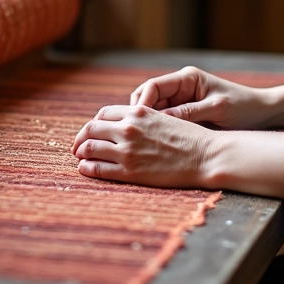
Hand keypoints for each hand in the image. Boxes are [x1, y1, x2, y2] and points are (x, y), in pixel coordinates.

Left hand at [71, 104, 214, 186]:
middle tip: (78, 146)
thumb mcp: (164, 117)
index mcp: (138, 112)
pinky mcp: (130, 171)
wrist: (206, 156)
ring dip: (81, 152)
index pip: (103, 114)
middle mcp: (129, 128)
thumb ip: (143, 118)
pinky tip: (85, 168)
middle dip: (81, 137)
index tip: (92, 132)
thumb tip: (127, 124)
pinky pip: (98, 169)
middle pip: (91, 129)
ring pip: (89, 148)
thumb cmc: (190, 138)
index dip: (94, 123)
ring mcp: (128, 150)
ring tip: (80, 158)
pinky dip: (87, 168)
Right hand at [130, 66, 270, 128]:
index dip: (141, 104)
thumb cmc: (243, 107)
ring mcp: (182, 100)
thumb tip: (159, 121)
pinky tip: (156, 143)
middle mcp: (181, 86)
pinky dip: (158, 130)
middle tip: (134, 135)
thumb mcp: (215, 109)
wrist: (262, 113)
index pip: (153, 86)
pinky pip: (165, 120)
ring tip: (141, 141)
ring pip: (154, 110)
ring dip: (148, 124)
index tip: (137, 122)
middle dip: (139, 115)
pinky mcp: (186, 113)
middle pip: (148, 98)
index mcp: (187, 78)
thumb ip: (187, 113)